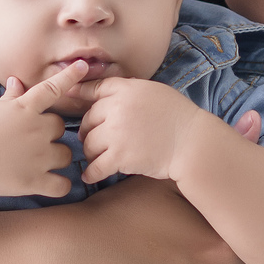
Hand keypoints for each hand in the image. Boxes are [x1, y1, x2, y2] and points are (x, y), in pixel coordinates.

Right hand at [0, 61, 88, 197]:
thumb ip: (11, 98)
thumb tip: (17, 81)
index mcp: (25, 109)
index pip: (52, 89)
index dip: (70, 77)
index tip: (83, 66)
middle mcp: (37, 130)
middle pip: (61, 127)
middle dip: (51, 133)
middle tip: (32, 140)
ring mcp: (39, 157)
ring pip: (66, 154)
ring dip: (57, 157)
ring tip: (37, 162)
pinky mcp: (35, 180)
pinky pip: (62, 185)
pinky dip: (60, 185)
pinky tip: (51, 183)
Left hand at [78, 77, 205, 183]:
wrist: (193, 142)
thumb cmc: (179, 117)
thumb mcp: (155, 92)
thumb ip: (130, 90)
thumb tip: (108, 91)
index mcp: (127, 89)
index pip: (95, 88)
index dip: (81, 93)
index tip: (70, 96)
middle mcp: (118, 108)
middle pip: (88, 118)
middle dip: (88, 130)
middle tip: (89, 139)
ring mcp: (117, 133)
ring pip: (88, 143)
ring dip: (90, 152)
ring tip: (95, 157)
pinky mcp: (120, 157)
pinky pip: (96, 166)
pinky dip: (91, 173)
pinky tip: (89, 176)